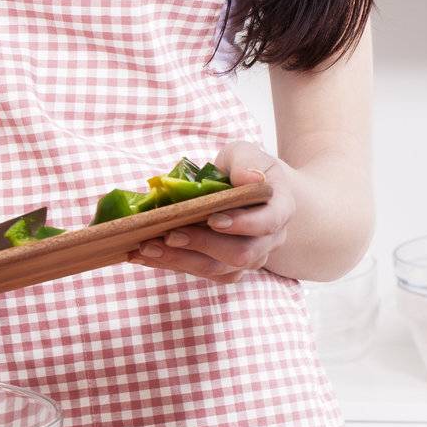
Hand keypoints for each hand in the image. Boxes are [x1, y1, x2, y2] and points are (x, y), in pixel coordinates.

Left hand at [127, 141, 294, 283]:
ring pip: (219, 270)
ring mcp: (250, 258)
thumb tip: (249, 178)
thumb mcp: (245, 154)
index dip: (242, 224)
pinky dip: (172, 264)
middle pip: (241, 253)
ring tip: (147, 247)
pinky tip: (146, 254)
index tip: (213, 219)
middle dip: (203, 245)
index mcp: (280, 208)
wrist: (247, 188)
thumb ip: (245, 163)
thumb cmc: (244, 167)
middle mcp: (269, 240)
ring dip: (181, 260)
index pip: (267, 222)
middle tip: (169, 234)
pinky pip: (202, 272)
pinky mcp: (227, 268)